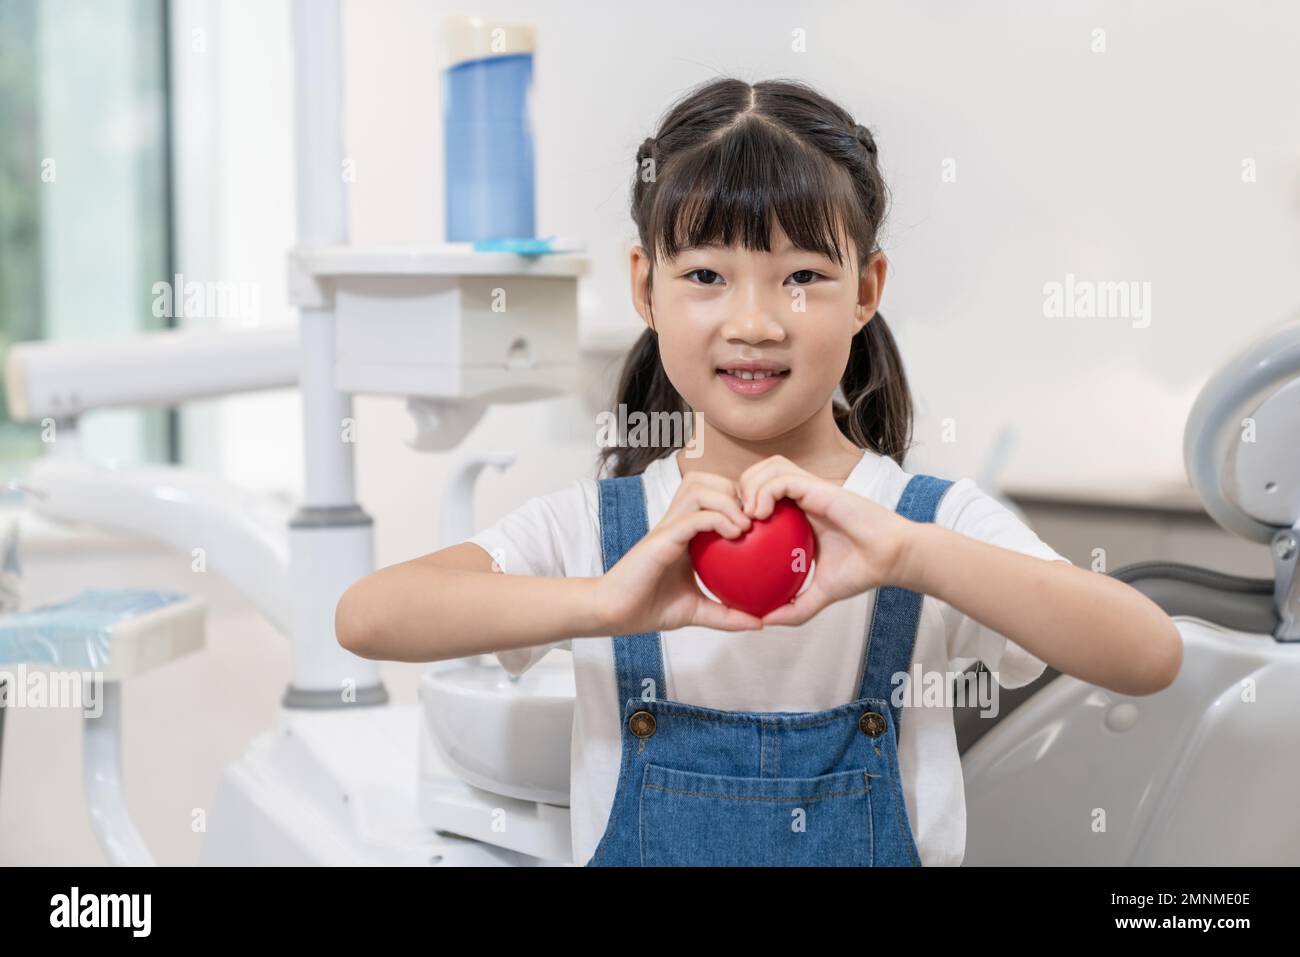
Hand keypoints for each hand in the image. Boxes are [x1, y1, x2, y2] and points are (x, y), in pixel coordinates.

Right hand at [593, 469, 765, 634]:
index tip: (759, 522)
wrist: (614, 614)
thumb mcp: (697, 611)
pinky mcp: (661, 538)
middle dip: (734, 489)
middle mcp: (675, 522)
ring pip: (698, 487)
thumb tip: (760, 623)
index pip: (711, 494)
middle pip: (705, 479)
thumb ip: (727, 614)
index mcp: (683, 532)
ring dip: (728, 500)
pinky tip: (736, 534)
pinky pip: (694, 516)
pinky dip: (718, 518)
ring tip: (746, 525)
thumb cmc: (649, 608)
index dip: (737, 499)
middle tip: (754, 518)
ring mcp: (667, 526)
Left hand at [737, 454, 915, 626]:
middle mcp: (804, 497)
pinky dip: (765, 491)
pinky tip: (759, 514)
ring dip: (750, 486)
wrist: (890, 559)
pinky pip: (783, 478)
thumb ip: (795, 608)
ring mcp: (812, 489)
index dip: (742, 504)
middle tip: (736, 520)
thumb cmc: (861, 571)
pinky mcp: (820, 487)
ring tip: (746, 516)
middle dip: (740, 488)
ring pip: (770, 467)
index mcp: (801, 515)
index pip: (762, 494)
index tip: (733, 532)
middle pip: (760, 473)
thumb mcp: (820, 594)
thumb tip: (766, 621)